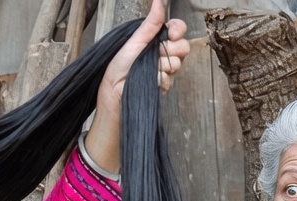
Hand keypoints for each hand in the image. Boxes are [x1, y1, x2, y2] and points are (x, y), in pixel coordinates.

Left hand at [84, 0, 189, 173]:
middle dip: (170, 50)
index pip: (177, 29)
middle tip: (156, 55)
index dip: (178, 30)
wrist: (113, 95)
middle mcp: (161, 54)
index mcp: (153, 40)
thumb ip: (149, 25)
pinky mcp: (164, 85)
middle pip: (182, 46)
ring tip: (148, 70)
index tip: (172, 33)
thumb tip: (158, 3)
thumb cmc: (117, 70)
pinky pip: (170, 79)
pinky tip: (149, 82)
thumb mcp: (133, 42)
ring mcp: (164, 71)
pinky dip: (159, 80)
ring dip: (162, 66)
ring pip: (177, 63)